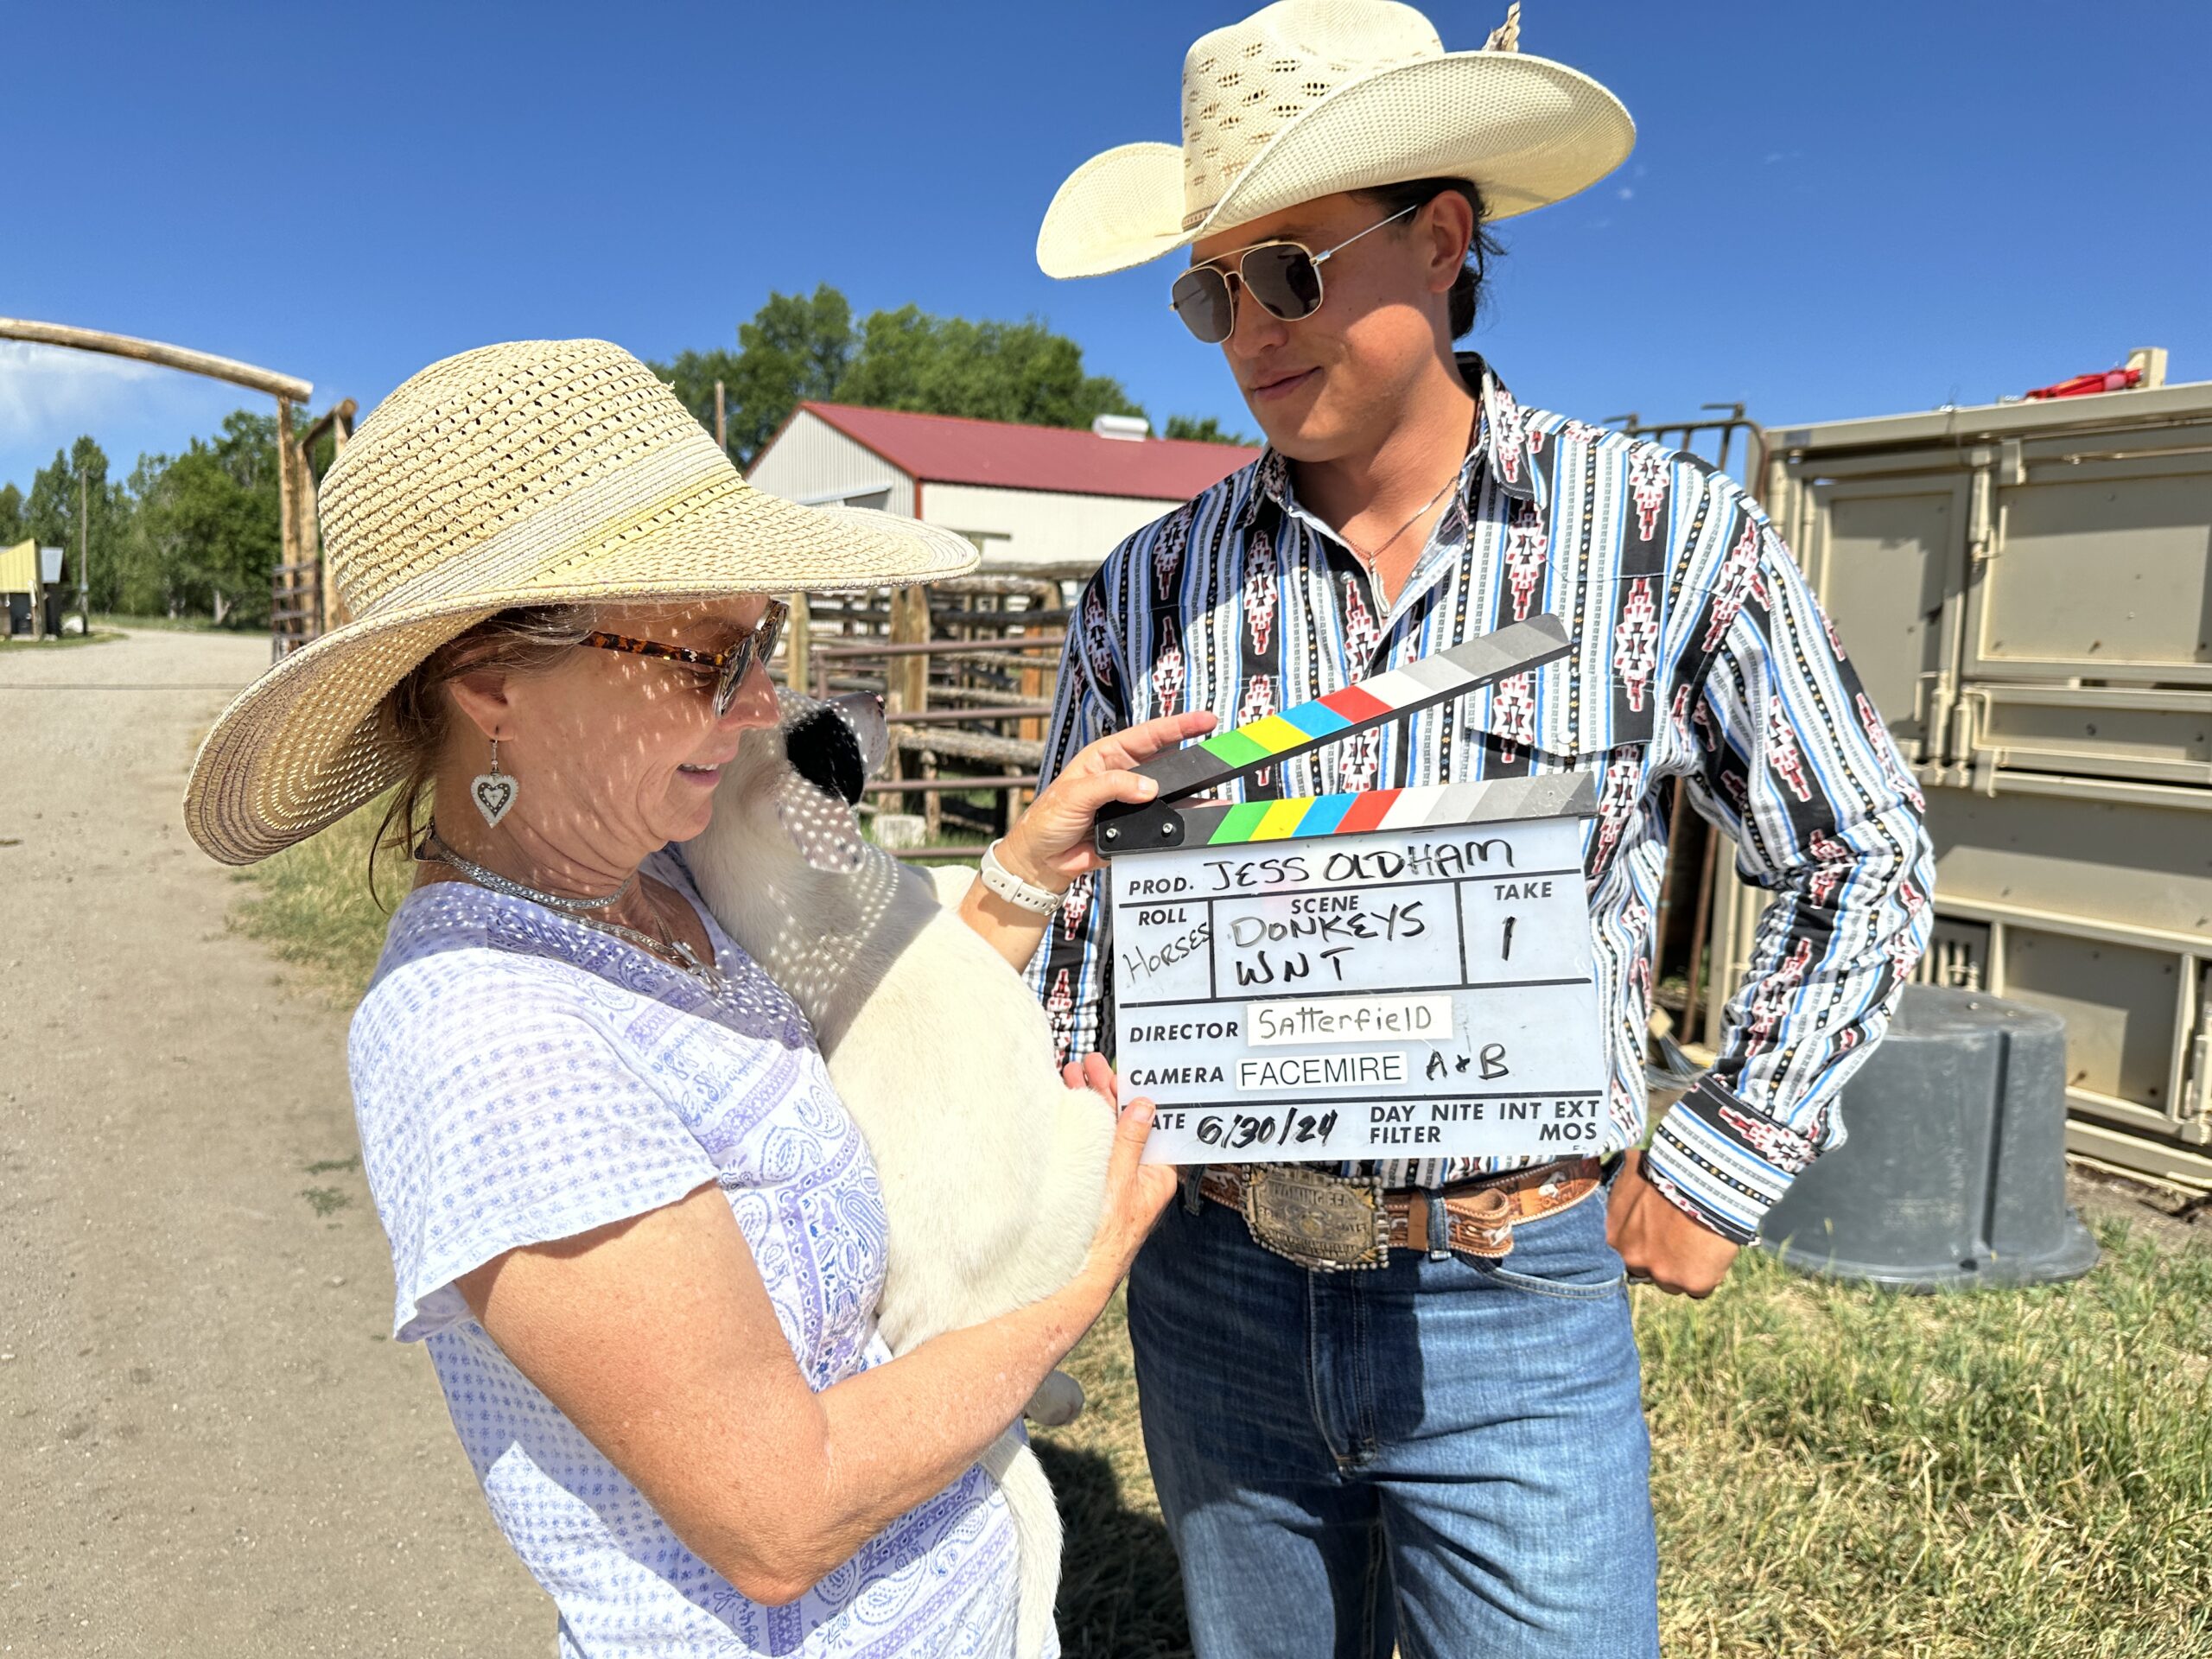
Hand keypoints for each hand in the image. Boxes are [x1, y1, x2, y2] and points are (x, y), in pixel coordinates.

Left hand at [997, 712, 1217, 890]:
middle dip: (1193, 760)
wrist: (1041, 862)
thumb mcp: (1074, 794)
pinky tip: (1197, 826)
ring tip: (1216, 801)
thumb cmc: (1047, 819)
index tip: (1206, 720)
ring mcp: (1132, 804)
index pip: (1148, 736)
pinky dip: (1179, 826)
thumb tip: (1149, 787)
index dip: (1178, 726)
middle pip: (1166, 764)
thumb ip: (1111, 786)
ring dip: (1192, 799)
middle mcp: (1124, 777)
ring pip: (1169, 797)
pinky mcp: (1136, 830)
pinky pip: (1162, 826)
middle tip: (1220, 757)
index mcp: (1107, 757)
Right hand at [1061, 1052, 1177, 1293]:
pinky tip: (1064, 1103)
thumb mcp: (1119, 1182)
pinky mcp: (1091, 1183)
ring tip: (1070, 1075)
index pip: (1150, 1123)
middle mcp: (1137, 1174)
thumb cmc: (1104, 1238)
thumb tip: (1144, 1107)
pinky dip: (1076, 1123)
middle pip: (1124, 1122)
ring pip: (1103, 1131)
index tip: (1118, 1072)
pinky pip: (1088, 1146)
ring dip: (1087, 1102)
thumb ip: (1130, 1142)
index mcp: (1156, 1175)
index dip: (1134, 1094)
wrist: (1076, 1274)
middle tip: (1089, 1064)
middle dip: (1106, 1092)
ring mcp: (1112, 1179)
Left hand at [1605, 1151, 1739, 1296]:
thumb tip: (1615, 1168)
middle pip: (1650, 1271)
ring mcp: (1663, 1275)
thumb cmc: (1666, 1170)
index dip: (1646, 1244)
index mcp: (1616, 1239)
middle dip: (1663, 1259)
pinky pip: (1700, 1289)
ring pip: (1674, 1283)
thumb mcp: (1631, 1175)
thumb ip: (1621, 1190)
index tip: (1660, 1234)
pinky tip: (1713, 1253)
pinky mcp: (1693, 1282)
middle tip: (1681, 1240)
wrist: (1701, 1177)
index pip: (1628, 1253)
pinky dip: (1709, 1274)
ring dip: (1685, 1269)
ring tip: (1700, 1244)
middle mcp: (1634, 1260)